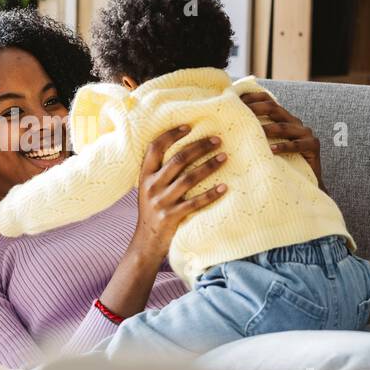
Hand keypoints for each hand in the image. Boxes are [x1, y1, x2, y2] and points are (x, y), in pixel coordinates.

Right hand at [129, 125, 227, 262]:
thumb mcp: (149, 188)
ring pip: (189, 178)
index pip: (155, 147)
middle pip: (178, 160)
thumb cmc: (152, 210)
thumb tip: (185, 149)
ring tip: (225, 157)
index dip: (171, 135)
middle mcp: (151, 186)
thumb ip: (159, 172)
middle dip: (199, 147)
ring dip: (209, 166)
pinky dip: (211, 194)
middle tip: (217, 139)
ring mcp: (161, 202)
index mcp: (144, 175)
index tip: (189, 126)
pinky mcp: (172, 217)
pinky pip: (195, 203)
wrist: (146, 242)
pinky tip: (224, 187)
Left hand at [241, 91, 323, 187]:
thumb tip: (226, 125)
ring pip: (284, 127)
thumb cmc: (280, 162)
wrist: (303, 181)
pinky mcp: (313, 145)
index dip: (252, 98)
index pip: (268, 101)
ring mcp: (305, 132)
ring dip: (268, 129)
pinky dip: (284, 147)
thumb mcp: (266, 144)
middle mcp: (294, 121)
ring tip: (254, 132)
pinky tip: (271, 150)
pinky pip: (297, 145)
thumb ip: (254, 133)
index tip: (234, 99)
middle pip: (275, 109)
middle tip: (241, 112)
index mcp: (283, 117)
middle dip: (257, 109)